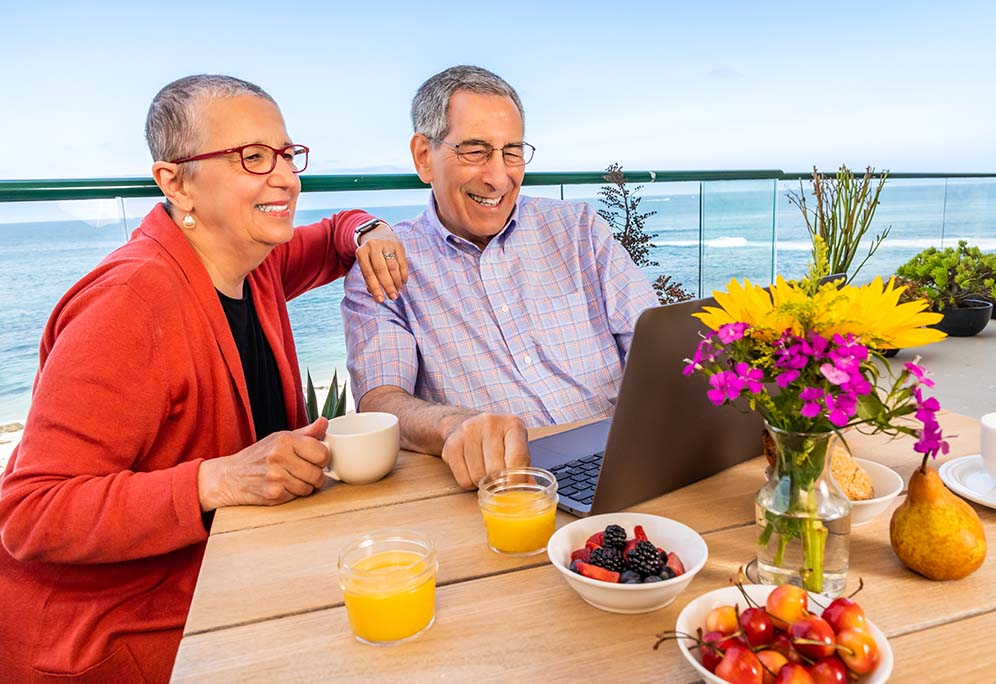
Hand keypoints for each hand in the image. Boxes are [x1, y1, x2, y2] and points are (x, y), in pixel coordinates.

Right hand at [197, 419, 329, 510]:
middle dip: (315, 475)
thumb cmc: (258, 456)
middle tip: (304, 471)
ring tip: (292, 479)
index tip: (315, 459)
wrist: (230, 476)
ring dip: (305, 486)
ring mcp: (276, 476)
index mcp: (285, 439)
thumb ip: (306, 433)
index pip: (322, 452)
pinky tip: (282, 486)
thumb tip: (324, 422)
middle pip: (318, 473)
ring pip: (309, 487)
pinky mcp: (273, 494)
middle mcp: (280, 456)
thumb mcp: (280, 438)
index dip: (322, 458)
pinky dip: (293, 494)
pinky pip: (297, 496)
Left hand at [355, 223, 408, 302]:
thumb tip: (376, 294)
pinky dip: (403, 275)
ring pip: (393, 267)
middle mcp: (373, 247)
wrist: (377, 233)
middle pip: (381, 270)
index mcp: (361, 253)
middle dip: (388, 285)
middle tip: (393, 297)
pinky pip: (402, 263)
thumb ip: (369, 278)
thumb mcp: (365, 263)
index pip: (368, 273)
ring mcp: (386, 244)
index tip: (380, 300)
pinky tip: (403, 283)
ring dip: (396, 281)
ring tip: (398, 290)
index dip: (375, 288)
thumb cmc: (370, 255)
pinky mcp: (398, 245)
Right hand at [440, 413, 529, 488]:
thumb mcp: (515, 445)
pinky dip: (469, 483)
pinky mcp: (452, 444)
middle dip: (498, 483)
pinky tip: (472, 471)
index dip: (517, 480)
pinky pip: (462, 479)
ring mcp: (468, 432)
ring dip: (482, 484)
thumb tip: (530, 488)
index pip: (518, 457)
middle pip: (496, 469)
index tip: (515, 492)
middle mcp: (490, 423)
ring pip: (478, 476)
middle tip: (499, 484)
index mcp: (512, 424)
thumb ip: (523, 466)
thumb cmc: (497, 438)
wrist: (465, 422)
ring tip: (485, 474)